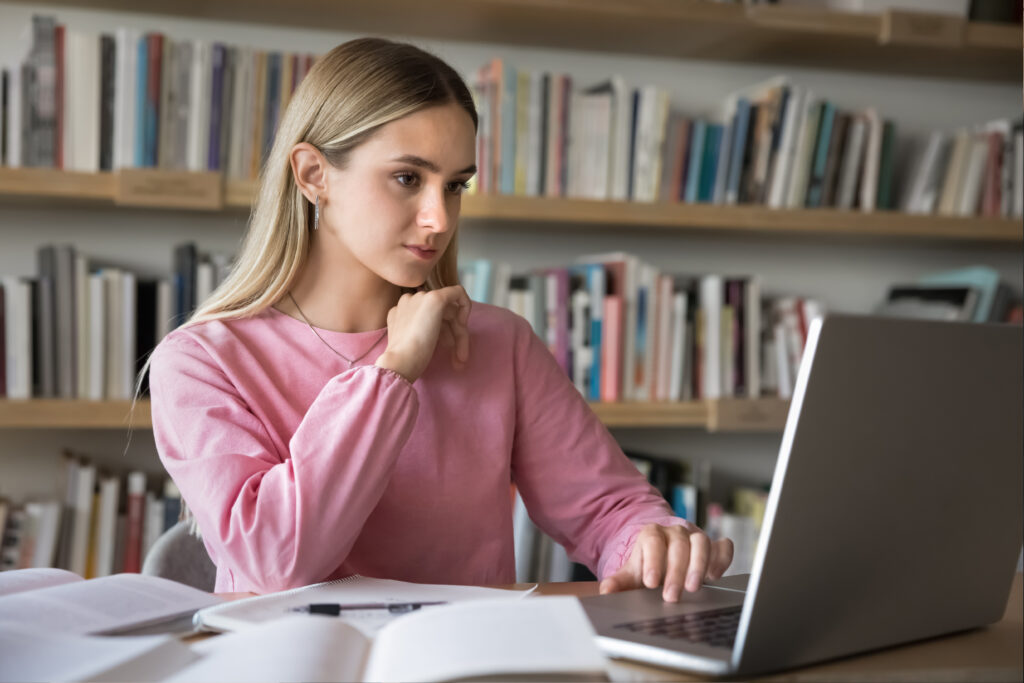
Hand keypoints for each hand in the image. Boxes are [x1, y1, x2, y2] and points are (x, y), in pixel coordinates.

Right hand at [374, 285, 470, 382]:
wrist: (401, 361)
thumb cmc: (407, 360)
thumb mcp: (414, 342)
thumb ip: (426, 332)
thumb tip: (446, 333)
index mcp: (401, 311)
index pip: (428, 316)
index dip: (442, 332)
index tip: (446, 348)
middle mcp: (409, 300)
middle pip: (441, 314)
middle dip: (453, 336)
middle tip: (459, 359)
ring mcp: (421, 297)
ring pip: (451, 312)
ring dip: (460, 335)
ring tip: (461, 359)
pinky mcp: (435, 299)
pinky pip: (458, 293)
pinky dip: (466, 307)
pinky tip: (464, 325)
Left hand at [599, 523, 733, 602]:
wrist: (665, 558)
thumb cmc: (649, 567)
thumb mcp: (632, 575)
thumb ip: (619, 582)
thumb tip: (606, 591)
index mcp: (652, 535)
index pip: (652, 541)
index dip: (653, 560)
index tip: (651, 583)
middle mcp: (675, 533)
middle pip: (678, 545)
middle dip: (675, 571)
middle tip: (671, 596)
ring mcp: (695, 538)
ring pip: (701, 542)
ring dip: (699, 565)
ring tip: (693, 587)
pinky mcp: (714, 547)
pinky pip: (722, 547)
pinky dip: (722, 558)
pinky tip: (716, 575)